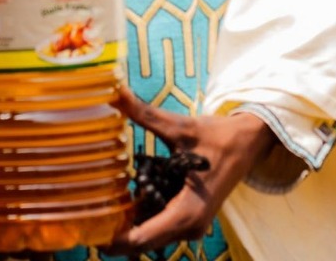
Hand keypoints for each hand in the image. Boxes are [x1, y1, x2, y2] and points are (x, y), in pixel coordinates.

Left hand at [106, 89, 275, 256]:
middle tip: (87, 211)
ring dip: (128, 222)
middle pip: (142, 242)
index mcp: (187, 210)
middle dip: (115, 230)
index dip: (114, 239)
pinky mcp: (190, 219)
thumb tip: (116, 92)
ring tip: (101, 201)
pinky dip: (141, 216)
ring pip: (150, 235)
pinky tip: (126, 196)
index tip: (89, 229)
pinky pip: (159, 225)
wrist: (248, 143)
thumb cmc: (217, 136)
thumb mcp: (180, 126)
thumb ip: (145, 114)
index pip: (142, 239)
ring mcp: (191, 225)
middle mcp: (190, 225)